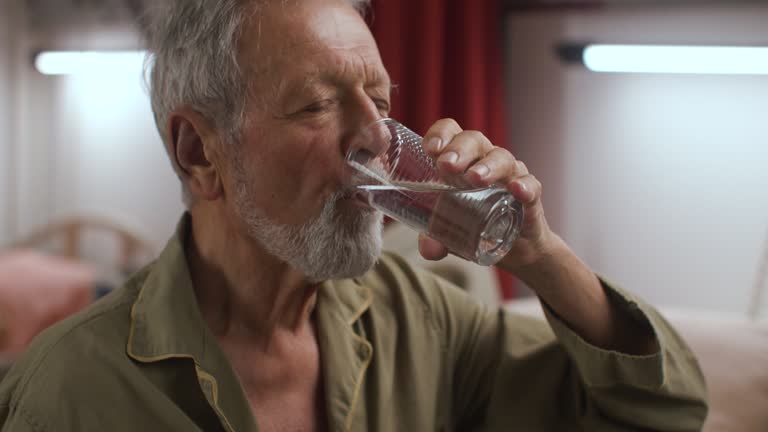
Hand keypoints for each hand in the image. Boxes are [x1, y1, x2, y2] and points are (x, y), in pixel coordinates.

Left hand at [417, 118, 557, 272]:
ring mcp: (510, 175)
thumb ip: (434, 239)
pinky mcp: (530, 195)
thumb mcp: (449, 233)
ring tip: (475, 178)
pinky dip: (525, 185)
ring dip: (488, 166)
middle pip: (474, 140)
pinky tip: (516, 189)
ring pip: (501, 158)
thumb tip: (428, 250)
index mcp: (460, 160)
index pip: (450, 132)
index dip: (440, 134)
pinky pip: (531, 185)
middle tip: (446, 166)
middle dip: (459, 149)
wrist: (514, 250)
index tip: (430, 150)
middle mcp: (485, 160)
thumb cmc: (475, 226)